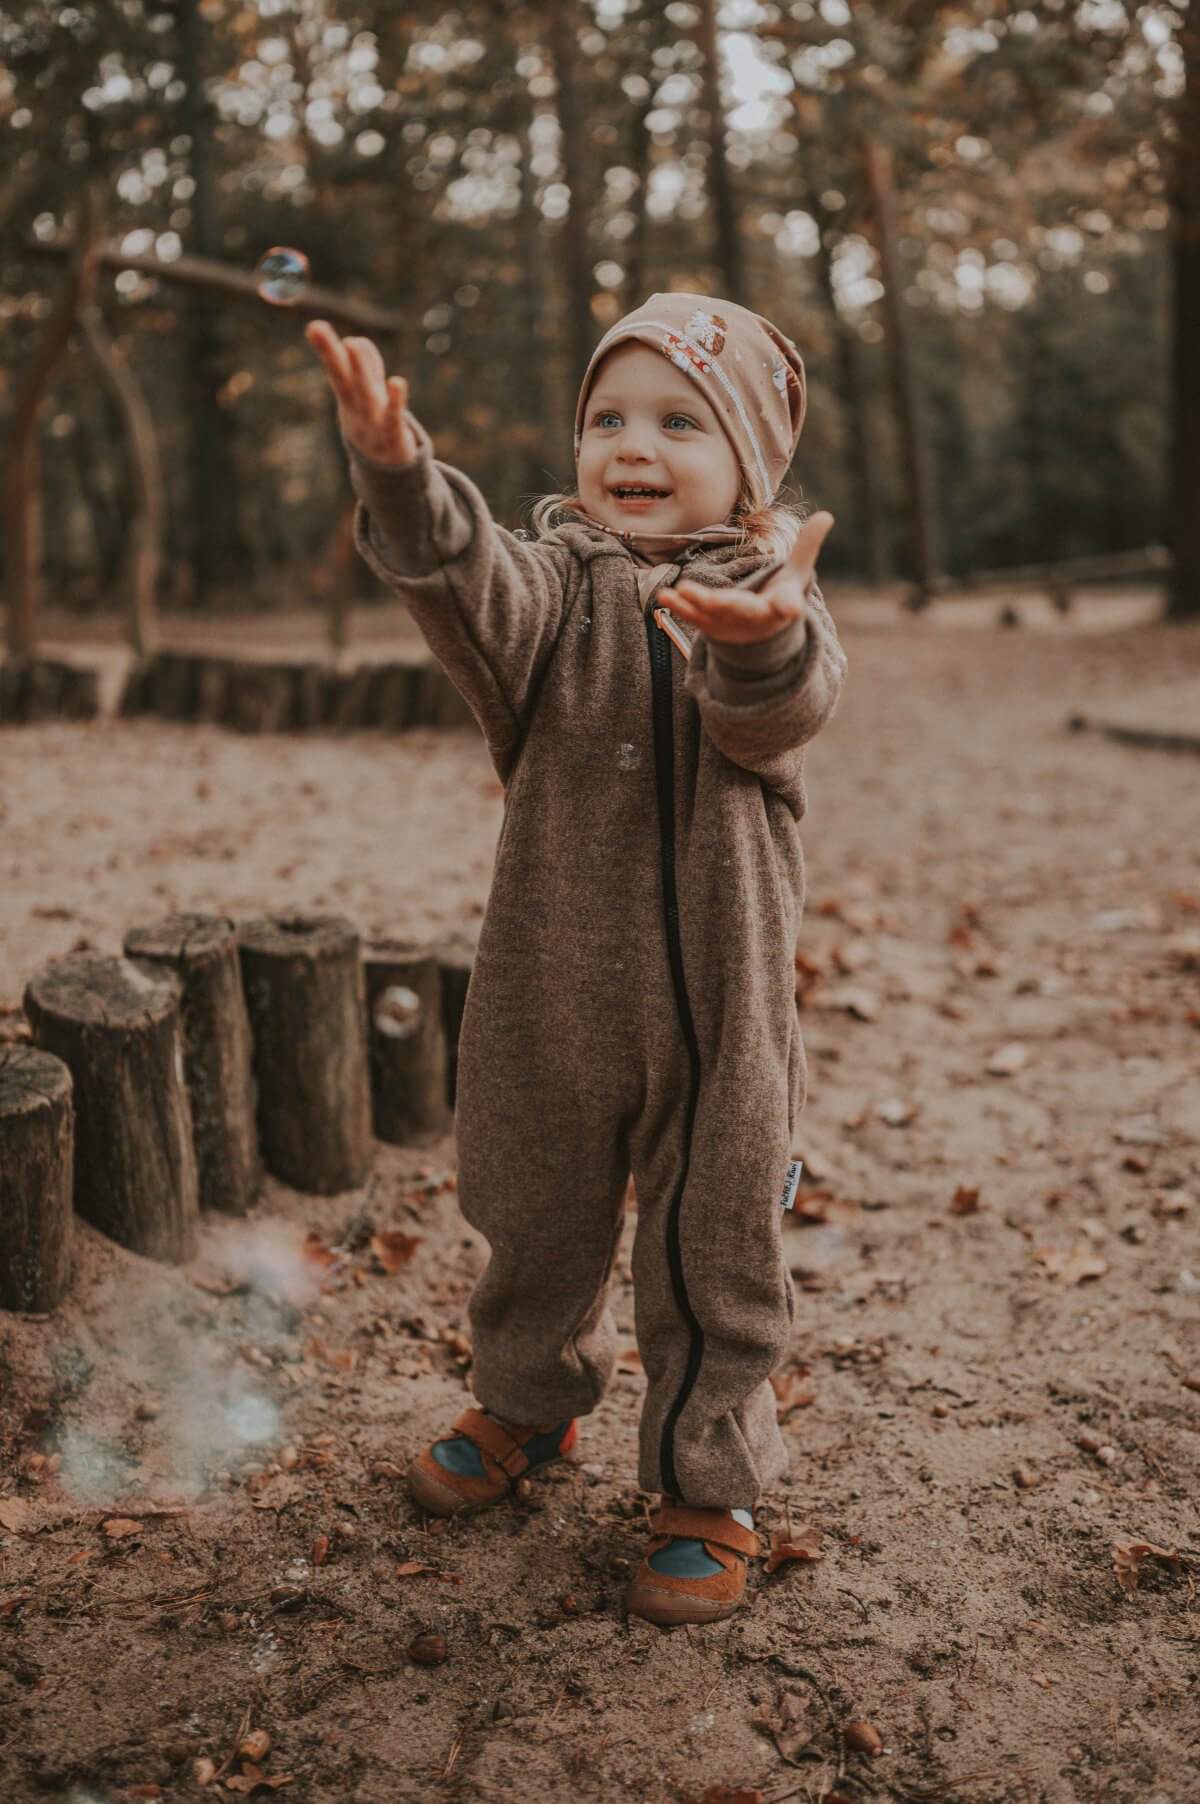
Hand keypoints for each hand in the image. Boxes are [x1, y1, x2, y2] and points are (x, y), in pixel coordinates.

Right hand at [305, 318, 417, 465]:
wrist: (389, 476)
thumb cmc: (376, 429)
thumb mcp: (368, 399)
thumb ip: (366, 370)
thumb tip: (356, 340)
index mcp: (350, 399)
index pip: (336, 371)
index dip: (326, 349)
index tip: (315, 326)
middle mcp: (357, 409)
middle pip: (343, 380)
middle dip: (331, 354)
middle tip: (316, 327)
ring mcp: (373, 423)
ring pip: (364, 394)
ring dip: (359, 369)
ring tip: (352, 344)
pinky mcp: (394, 435)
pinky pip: (394, 416)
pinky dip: (395, 400)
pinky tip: (396, 381)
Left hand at [656, 510, 834, 645]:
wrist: (760, 639)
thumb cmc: (780, 599)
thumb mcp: (797, 576)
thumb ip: (808, 546)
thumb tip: (827, 515)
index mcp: (779, 608)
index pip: (786, 606)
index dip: (789, 606)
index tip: (793, 609)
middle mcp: (753, 619)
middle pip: (743, 610)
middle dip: (729, 605)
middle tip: (716, 600)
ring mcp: (729, 624)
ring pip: (713, 614)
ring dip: (697, 604)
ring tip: (682, 590)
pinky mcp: (709, 625)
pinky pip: (693, 616)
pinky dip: (680, 607)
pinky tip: (665, 595)